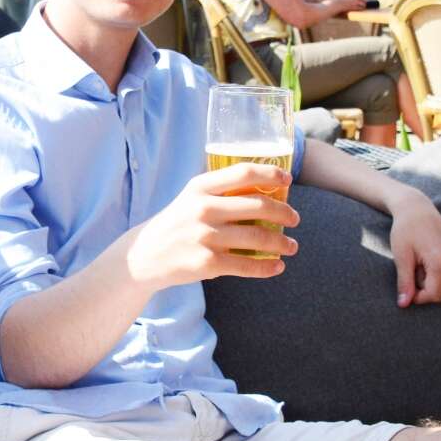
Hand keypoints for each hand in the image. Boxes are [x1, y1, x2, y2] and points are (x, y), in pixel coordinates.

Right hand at [123, 162, 297, 291]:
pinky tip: (277, 266)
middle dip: (285, 213)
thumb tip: (267, 191)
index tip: (288, 179)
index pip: (243, 172)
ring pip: (259, 238)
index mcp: (200, 187)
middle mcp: (203, 208)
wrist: (146, 255)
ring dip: (283, 243)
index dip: (271, 173)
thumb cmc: (177, 222)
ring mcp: (205, 237)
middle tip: (295, 219)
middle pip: (258, 205)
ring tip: (292, 246)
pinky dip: (268, 267)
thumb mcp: (192, 198)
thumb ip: (221, 192)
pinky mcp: (207, 264)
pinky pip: (247, 266)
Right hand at [330, 0, 366, 13]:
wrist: (335, 4)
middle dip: (364, 0)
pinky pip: (360, 8)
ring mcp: (354, 2)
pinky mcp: (354, 7)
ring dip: (363, 5)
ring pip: (363, 4)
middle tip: (363, 2)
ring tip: (362, 6)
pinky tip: (359, 9)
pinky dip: (361, 8)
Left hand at [387, 190, 440, 306]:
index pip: (434, 294)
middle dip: (425, 288)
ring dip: (433, 281)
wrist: (417, 208)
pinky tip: (430, 260)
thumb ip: (405, 282)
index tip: (406, 287)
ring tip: (421, 263)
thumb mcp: (401, 256)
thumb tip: (403, 304)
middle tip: (413, 269)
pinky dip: (440, 274)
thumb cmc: (405, 230)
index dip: (418, 296)